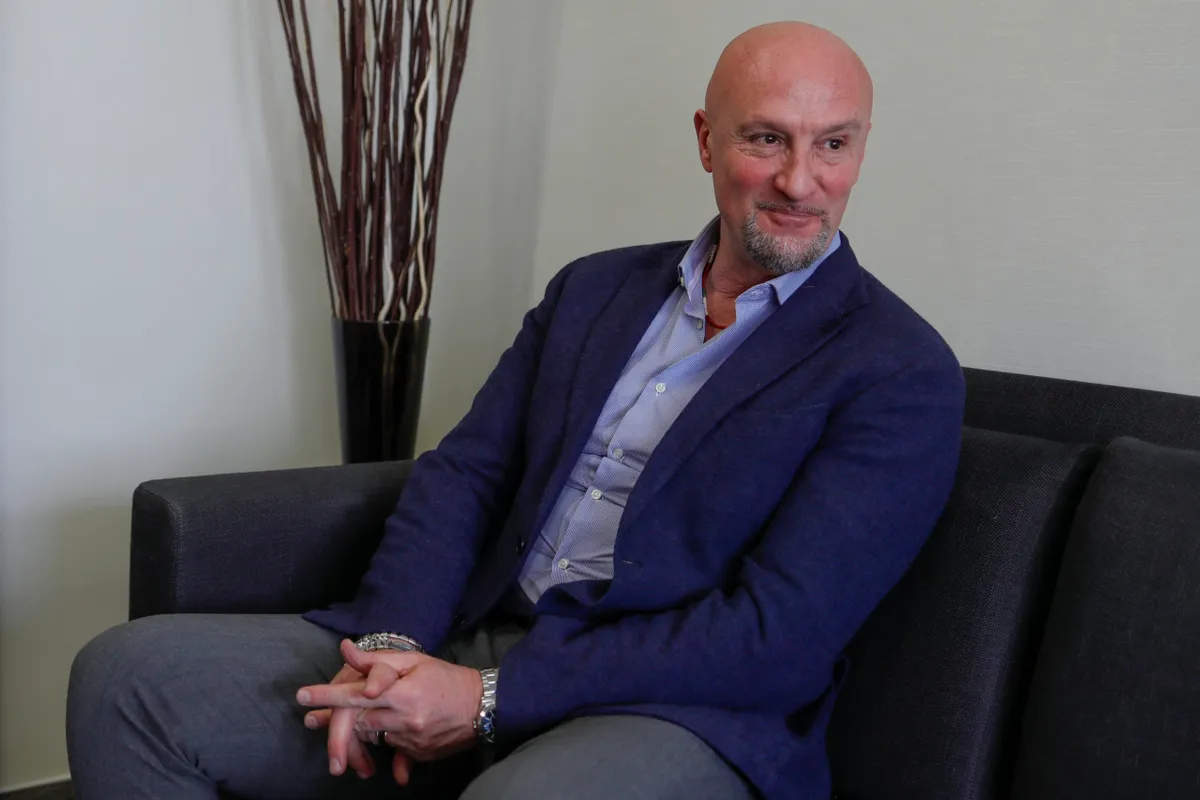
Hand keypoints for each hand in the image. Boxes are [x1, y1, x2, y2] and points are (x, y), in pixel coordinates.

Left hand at [298, 639, 483, 782]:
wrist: (483, 707)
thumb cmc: (448, 678)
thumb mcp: (415, 661)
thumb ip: (378, 660)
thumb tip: (346, 649)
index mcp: (402, 694)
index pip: (355, 695)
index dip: (326, 695)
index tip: (301, 695)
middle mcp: (404, 721)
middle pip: (358, 722)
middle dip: (333, 720)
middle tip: (311, 719)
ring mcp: (411, 742)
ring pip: (372, 738)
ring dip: (360, 730)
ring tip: (357, 721)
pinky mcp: (417, 755)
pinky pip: (390, 749)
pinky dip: (384, 739)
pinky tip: (389, 730)